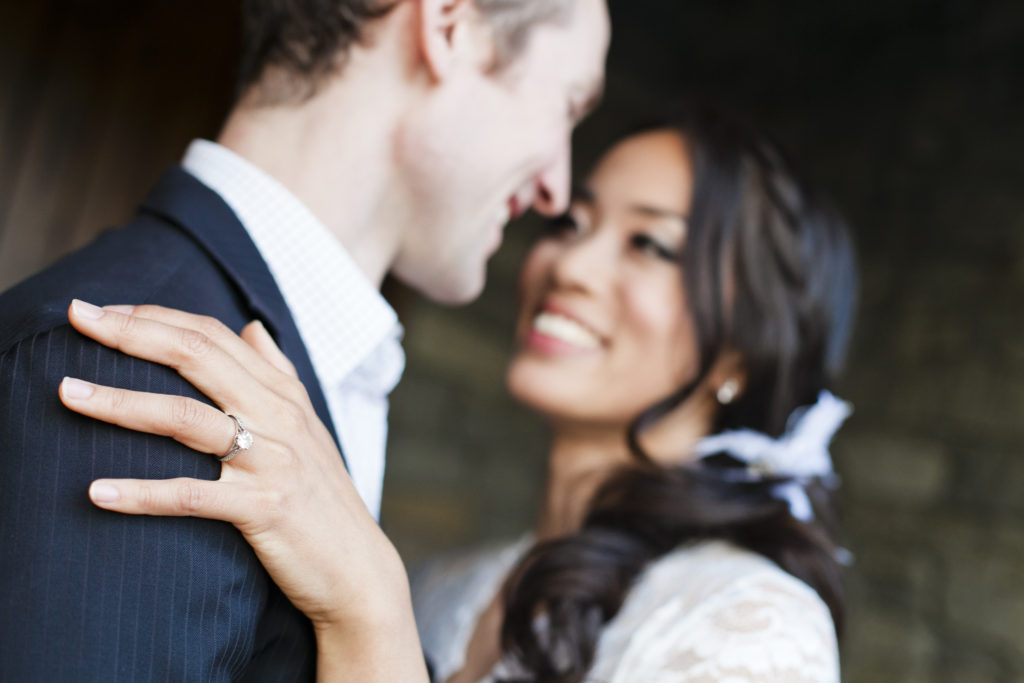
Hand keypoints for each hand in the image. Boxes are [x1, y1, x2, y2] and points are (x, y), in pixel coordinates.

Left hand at [59, 300, 426, 680]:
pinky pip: (191, 496)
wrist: (357, 567)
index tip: (104, 310)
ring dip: (122, 403)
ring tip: (68, 393)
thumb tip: (253, 327)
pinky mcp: (264, 509)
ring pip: (186, 418)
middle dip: (131, 334)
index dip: (156, 316)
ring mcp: (271, 462)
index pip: (213, 336)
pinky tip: (98, 491)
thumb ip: (278, 373)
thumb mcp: (308, 426)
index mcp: (282, 394)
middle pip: (197, 358)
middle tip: (77, 316)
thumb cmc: (323, 497)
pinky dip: (142, 493)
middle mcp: (278, 417)